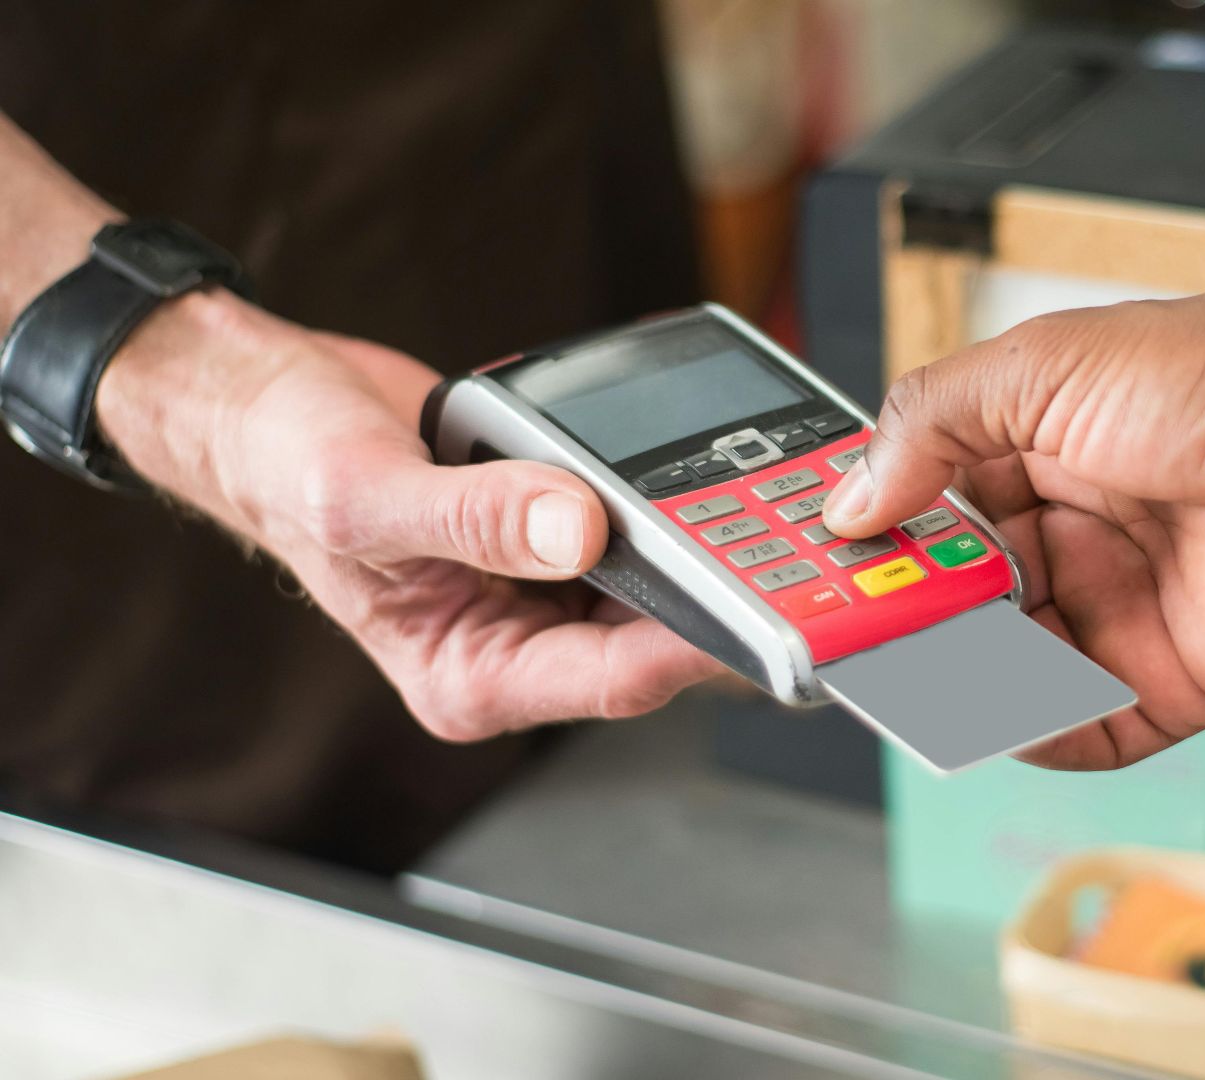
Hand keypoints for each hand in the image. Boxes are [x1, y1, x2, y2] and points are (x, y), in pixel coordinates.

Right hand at [96, 290, 721, 739]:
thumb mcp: (368, 496)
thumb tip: (576, 528)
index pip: (606, 680)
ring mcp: (544, 591)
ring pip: (653, 583)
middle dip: (716, 599)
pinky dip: (667, 505)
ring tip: (768, 512)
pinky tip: (706, 475)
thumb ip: (475, 518)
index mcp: (471, 675)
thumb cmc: (289, 469)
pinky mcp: (561, 537)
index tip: (753, 612)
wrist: (277, 409)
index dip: (687, 649)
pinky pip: (633, 529)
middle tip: (793, 555)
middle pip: (649, 637)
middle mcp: (518, 645)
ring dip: (703, 550)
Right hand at [824, 287, 1204, 768]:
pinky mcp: (1169, 683)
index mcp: (1044, 448)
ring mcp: (1121, 610)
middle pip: (959, 592)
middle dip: (906, 612)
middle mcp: (1079, 530)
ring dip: (954, 675)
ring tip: (913, 672)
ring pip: (1005, 665)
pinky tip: (995, 717)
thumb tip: (851, 495)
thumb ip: (932, 422)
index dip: (876, 532)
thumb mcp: (1044, 366)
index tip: (824, 559)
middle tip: (853, 629)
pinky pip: (1081, 730)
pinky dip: (1032, 734)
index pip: (931, 503)